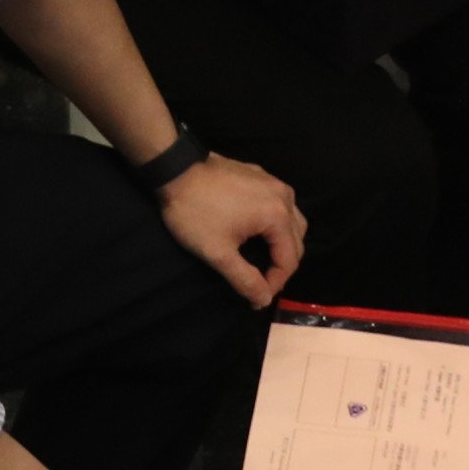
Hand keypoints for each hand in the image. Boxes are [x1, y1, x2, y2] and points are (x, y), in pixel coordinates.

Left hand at [155, 151, 304, 306]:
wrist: (172, 168)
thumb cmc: (195, 212)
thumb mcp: (217, 252)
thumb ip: (245, 279)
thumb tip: (264, 300)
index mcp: (278, 215)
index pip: (289, 260)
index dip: (275, 283)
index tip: (256, 298)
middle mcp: (284, 196)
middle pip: (296, 240)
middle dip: (282, 265)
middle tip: (261, 282)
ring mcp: (272, 182)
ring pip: (292, 220)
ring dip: (283, 243)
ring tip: (265, 259)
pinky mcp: (258, 174)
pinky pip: (279, 203)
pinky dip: (276, 222)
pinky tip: (258, 230)